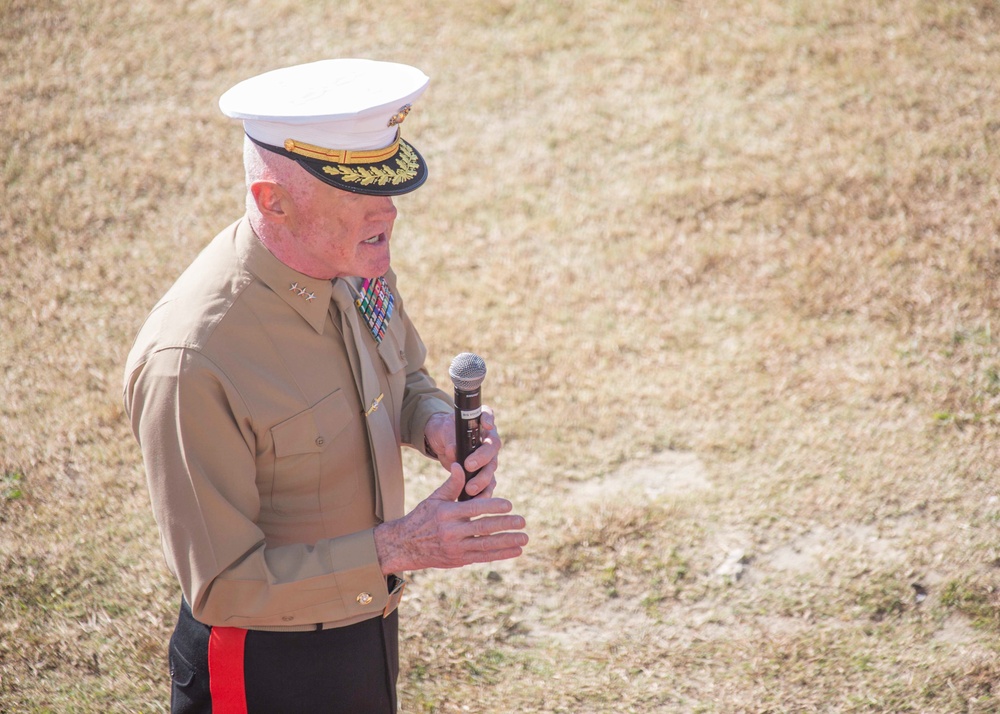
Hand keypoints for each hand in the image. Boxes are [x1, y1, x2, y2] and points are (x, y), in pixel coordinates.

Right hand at [373, 462, 527, 574]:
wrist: (404, 546)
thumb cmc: (421, 517)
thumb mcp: (434, 498)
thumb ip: (452, 484)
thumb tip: (461, 465)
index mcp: (446, 514)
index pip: (473, 509)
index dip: (492, 507)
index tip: (509, 505)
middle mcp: (451, 532)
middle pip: (482, 529)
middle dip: (505, 525)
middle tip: (523, 521)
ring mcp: (455, 548)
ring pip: (485, 546)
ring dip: (507, 543)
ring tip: (524, 539)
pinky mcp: (459, 560)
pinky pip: (483, 557)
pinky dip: (501, 554)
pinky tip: (516, 551)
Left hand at [423, 406, 501, 499]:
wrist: (443, 443)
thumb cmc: (445, 430)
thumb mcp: (444, 430)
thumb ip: (450, 439)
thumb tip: (454, 451)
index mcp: (481, 420)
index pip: (488, 414)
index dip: (489, 419)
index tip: (486, 424)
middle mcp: (489, 437)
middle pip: (492, 447)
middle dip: (482, 458)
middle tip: (469, 465)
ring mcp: (489, 456)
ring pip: (491, 467)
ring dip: (482, 479)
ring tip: (470, 488)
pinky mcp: (484, 472)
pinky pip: (488, 483)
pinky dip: (483, 492)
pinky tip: (475, 499)